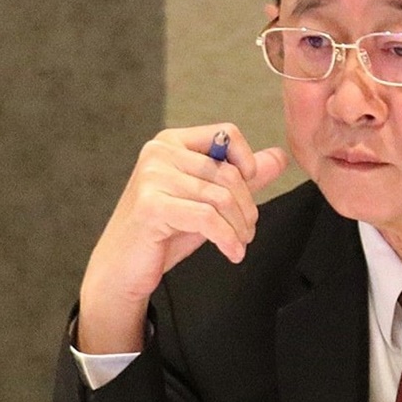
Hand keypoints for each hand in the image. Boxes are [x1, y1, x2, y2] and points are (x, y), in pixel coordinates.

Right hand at [76, 124, 287, 353]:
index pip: (227, 133)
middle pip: (228, 171)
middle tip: (248, 231)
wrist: (122, 268)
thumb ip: (242, 178)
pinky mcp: (151, 205)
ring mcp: (152, 177)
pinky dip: (226, 238)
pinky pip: (207, 218)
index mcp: (172, 142)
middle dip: (247, 207)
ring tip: (239, 243)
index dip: (248, 161)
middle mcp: (159, 152)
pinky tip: (232, 252)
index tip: (250, 192)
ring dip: (239, 226)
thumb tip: (279, 157)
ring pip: (220, 196)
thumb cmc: (163, 232)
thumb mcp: (207, 200)